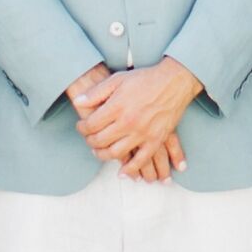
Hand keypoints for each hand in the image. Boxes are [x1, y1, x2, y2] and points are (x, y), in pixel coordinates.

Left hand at [75, 60, 201, 181]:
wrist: (174, 82)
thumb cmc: (145, 79)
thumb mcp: (118, 79)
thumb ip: (96, 92)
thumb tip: (78, 102)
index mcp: (117, 107)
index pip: (91, 125)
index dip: (82, 128)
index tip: (81, 127)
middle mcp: (128, 122)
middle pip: (100, 141)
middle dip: (90, 141)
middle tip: (89, 139)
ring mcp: (142, 133)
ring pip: (116, 153)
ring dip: (103, 155)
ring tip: (99, 152)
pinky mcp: (155, 140)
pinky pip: (141, 160)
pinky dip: (130, 169)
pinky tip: (122, 172)